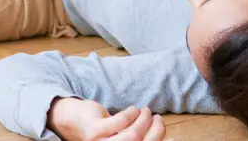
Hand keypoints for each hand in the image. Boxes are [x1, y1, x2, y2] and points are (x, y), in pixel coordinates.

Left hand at [48, 98, 165, 140]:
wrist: (73, 122)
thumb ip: (141, 137)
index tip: (175, 137)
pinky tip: (133, 110)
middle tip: (159, 119)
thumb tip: (168, 135)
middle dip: (156, 131)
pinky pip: (119, 122)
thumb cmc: (103, 131)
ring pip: (132, 135)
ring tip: (146, 111)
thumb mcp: (122, 137)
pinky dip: (130, 114)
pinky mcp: (94, 132)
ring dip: (143, 121)